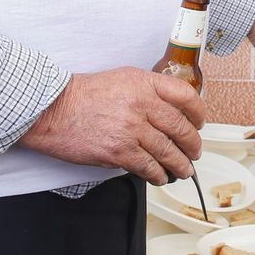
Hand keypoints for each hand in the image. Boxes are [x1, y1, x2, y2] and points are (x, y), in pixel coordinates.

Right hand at [18, 67, 203, 185]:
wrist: (54, 110)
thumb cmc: (84, 94)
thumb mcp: (122, 78)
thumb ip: (147, 90)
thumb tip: (169, 108)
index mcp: (145, 83)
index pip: (185, 96)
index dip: (198, 112)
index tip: (200, 122)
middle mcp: (142, 104)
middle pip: (181, 128)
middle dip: (193, 144)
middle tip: (195, 152)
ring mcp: (132, 129)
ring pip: (168, 151)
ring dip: (180, 164)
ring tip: (184, 169)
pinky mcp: (120, 151)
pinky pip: (149, 166)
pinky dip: (158, 174)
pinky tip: (160, 176)